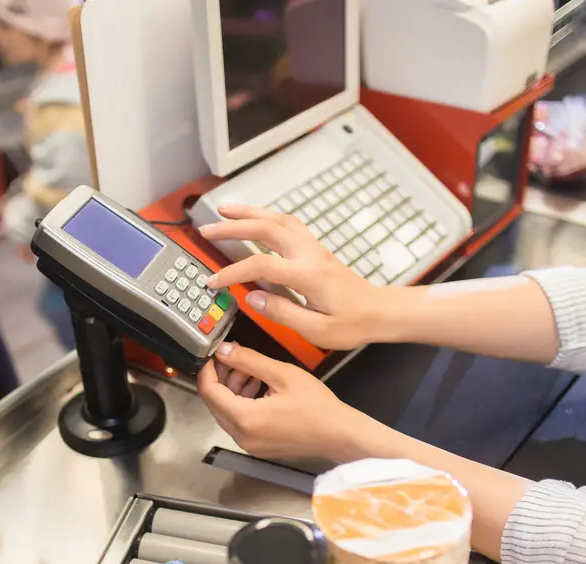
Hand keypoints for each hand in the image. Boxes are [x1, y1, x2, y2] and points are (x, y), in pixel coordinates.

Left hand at [198, 342, 380, 461]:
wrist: (339, 434)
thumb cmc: (318, 407)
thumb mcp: (282, 374)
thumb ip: (249, 360)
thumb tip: (225, 351)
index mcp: (244, 419)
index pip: (209, 391)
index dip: (208, 369)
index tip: (214, 354)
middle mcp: (241, 436)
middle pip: (215, 403)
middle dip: (222, 378)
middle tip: (236, 359)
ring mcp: (249, 444)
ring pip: (226, 412)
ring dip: (233, 389)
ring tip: (252, 371)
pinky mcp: (257, 446)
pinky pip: (239, 422)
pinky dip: (242, 403)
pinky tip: (259, 388)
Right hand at [199, 205, 396, 349]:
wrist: (379, 311)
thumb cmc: (352, 323)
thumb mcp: (317, 330)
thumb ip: (283, 313)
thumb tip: (252, 298)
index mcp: (308, 275)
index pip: (261, 265)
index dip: (233, 272)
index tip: (213, 282)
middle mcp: (309, 254)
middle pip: (266, 228)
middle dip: (233, 226)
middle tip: (206, 229)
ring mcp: (313, 248)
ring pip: (277, 218)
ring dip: (249, 212)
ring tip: (224, 210)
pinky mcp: (314, 249)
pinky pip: (287, 223)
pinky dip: (266, 216)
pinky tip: (253, 218)